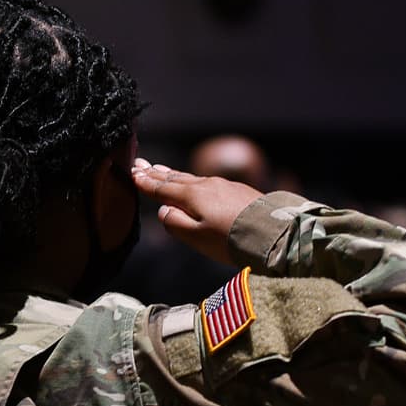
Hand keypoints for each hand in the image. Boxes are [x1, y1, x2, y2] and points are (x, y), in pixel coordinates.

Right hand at [131, 159, 261, 265]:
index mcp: (193, 196)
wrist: (272, 233)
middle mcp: (206, 185)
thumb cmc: (231, 241)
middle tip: (140, 164)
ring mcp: (224, 186)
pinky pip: (207, 182)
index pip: (163, 189)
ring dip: (173, 174)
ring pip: (191, 178)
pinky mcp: (238, 190)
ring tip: (160, 170)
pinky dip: (192, 180)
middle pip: (175, 178)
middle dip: (156, 173)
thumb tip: (163, 210)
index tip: (132, 175)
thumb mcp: (197, 238)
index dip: (146, 183)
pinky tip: (193, 182)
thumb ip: (175, 224)